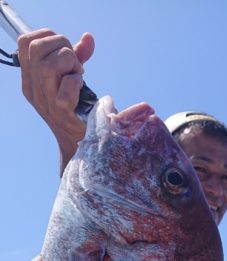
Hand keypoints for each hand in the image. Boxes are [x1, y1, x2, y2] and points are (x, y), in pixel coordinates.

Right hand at [18, 29, 94, 172]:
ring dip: (71, 63)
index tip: (63, 48)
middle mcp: (33, 89)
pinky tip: (80, 89)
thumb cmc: (77, 109)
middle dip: (62, 46)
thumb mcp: (71, 77)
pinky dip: (77, 82)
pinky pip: (67, 84)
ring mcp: (45, 101)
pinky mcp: (61, 111)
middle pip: (36, 48)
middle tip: (74, 64)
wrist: (80, 145)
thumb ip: (77, 56)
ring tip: (78, 76)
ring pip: (50, 64)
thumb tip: (88, 38)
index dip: (46, 36)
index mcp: (30, 80)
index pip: (24, 42)